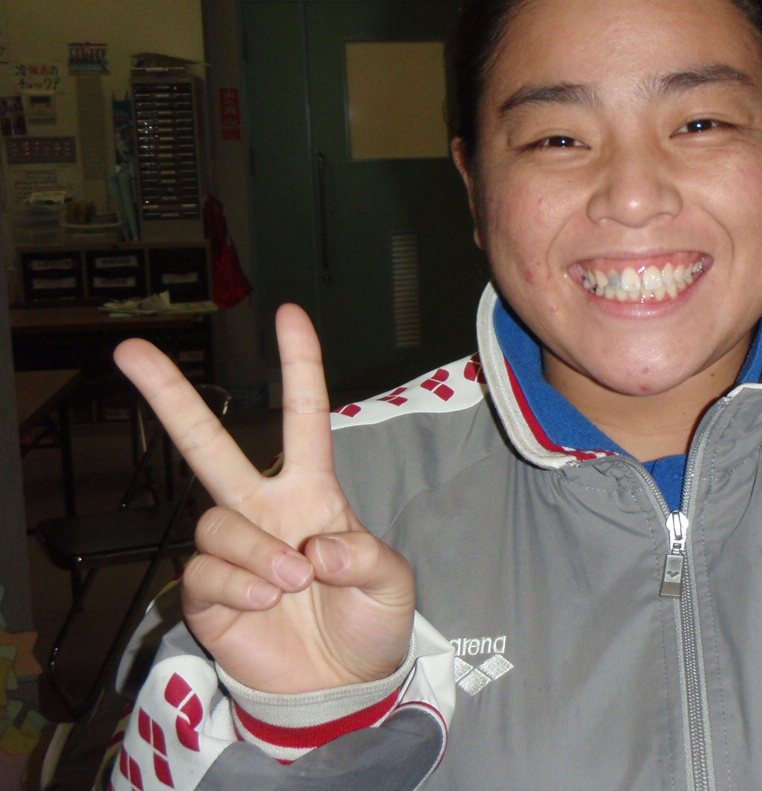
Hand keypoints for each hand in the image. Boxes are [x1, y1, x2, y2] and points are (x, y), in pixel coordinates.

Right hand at [114, 304, 414, 692]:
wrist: (342, 687)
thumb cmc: (368, 621)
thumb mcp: (391, 582)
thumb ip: (365, 556)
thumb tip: (317, 546)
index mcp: (312, 493)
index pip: (304, 418)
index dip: (300, 366)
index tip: (289, 315)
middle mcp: (264, 511)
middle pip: (209, 445)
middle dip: (169, 397)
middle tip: (129, 352)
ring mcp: (234, 551)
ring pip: (215, 522)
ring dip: (254, 551)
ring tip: (290, 582)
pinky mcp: (208, 595)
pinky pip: (204, 573)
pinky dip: (236, 587)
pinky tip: (262, 604)